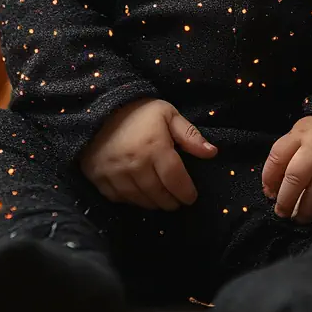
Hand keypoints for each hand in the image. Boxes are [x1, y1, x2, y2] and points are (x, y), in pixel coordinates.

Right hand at [79, 98, 217, 210]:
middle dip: (172, 201)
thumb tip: (212, 153)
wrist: (99, 108)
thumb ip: (190, 135)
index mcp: (155, 148)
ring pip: (141, 201)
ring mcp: (115, 174)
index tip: (191, 197)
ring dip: (154, 203)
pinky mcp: (99, 178)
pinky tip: (139, 194)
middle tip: (177, 199)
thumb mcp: (168, 114)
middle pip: (159, 196)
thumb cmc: (139, 111)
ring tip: (161, 198)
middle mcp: (135, 164)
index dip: (186, 193)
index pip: (176, 181)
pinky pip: (120, 199)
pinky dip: (132, 200)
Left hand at [261, 115, 311, 223]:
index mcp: (303, 134)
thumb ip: (290, 152)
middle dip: (284, 200)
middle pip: (294, 178)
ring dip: (303, 212)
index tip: (269, 193)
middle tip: (281, 212)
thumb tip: (274, 187)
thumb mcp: (306, 131)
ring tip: (298, 218)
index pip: (278, 157)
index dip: (269, 178)